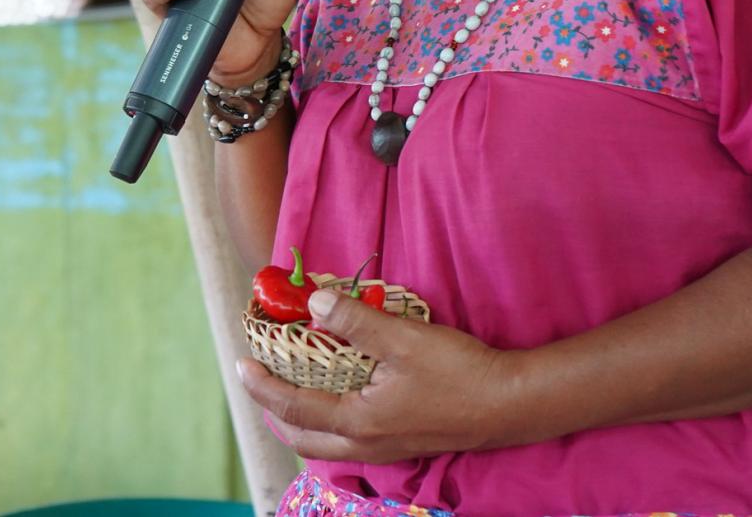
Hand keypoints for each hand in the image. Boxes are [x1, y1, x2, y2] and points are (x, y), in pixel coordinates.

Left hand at [237, 288, 520, 461]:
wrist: (509, 404)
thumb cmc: (458, 372)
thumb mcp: (403, 339)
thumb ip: (355, 321)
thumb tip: (312, 303)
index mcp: (358, 420)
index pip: (293, 407)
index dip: (263, 385)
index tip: (242, 364)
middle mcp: (366, 443)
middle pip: (303, 437)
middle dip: (276, 412)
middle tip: (261, 382)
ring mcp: (387, 448)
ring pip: (328, 444)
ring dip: (303, 421)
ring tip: (294, 391)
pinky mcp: (405, 442)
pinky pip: (351, 440)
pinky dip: (332, 423)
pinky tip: (343, 399)